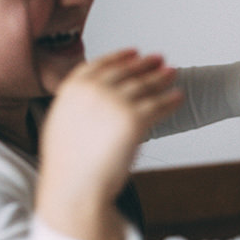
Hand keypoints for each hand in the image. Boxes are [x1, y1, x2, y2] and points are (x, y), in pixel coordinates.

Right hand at [36, 49, 183, 239]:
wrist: (75, 187)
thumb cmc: (69, 165)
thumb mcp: (62, 124)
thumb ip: (78, 105)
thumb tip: (94, 99)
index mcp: (73, 88)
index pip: (101, 64)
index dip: (120, 57)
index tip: (134, 52)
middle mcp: (94, 90)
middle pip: (126, 72)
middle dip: (145, 65)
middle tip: (160, 59)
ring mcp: (115, 102)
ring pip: (145, 86)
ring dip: (162, 78)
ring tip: (173, 74)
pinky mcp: (135, 118)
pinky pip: (158, 105)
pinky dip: (170, 101)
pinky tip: (178, 98)